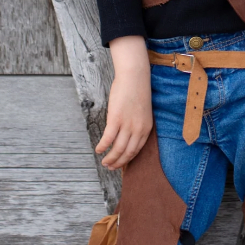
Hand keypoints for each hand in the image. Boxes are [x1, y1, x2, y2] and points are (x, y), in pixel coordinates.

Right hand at [96, 36, 152, 168]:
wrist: (134, 77)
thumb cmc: (137, 92)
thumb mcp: (142, 112)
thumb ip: (137, 124)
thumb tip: (127, 134)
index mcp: (146, 128)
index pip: (137, 150)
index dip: (127, 160)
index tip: (121, 164)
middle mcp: (138, 129)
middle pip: (127, 153)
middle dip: (118, 163)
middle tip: (110, 167)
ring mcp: (127, 125)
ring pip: (118, 149)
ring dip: (110, 158)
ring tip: (104, 162)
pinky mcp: (116, 119)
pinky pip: (108, 138)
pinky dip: (102, 146)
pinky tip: (98, 149)